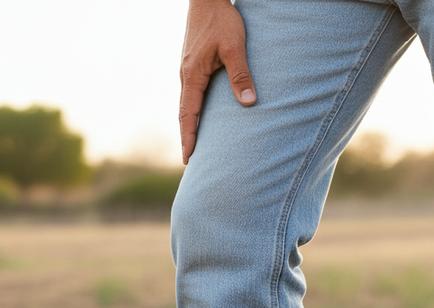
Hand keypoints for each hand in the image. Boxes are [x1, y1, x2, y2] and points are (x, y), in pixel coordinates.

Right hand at [179, 0, 256, 164]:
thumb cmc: (221, 19)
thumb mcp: (234, 47)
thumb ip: (241, 75)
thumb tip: (249, 103)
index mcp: (192, 75)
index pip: (188, 115)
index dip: (188, 138)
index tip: (188, 158)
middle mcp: (185, 75)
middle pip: (184, 114)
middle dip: (186, 138)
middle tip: (189, 161)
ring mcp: (187, 70)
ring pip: (186, 104)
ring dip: (189, 125)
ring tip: (195, 145)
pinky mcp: (193, 64)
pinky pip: (191, 94)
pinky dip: (193, 111)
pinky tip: (200, 118)